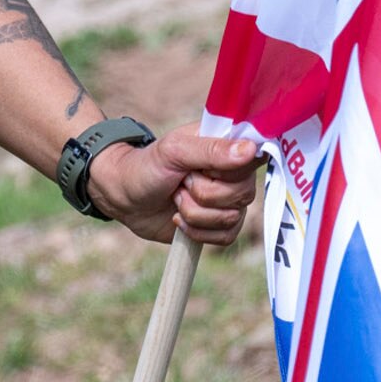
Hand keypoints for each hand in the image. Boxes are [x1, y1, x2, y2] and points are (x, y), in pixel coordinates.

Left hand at [84, 128, 260, 248]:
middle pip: (242, 193)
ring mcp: (228, 200)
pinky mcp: (219, 225)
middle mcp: (234, 173)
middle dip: (203, 194)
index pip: (255, 157)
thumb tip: (251, 150)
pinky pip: (226, 236)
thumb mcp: (174, 151)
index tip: (204, 168)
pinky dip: (198, 231)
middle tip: (181, 182)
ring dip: (194, 213)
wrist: (124, 197)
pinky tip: (179, 219)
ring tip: (176, 198)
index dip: (231, 170)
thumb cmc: (147, 166)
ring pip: (231, 218)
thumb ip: (212, 150)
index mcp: (227, 145)